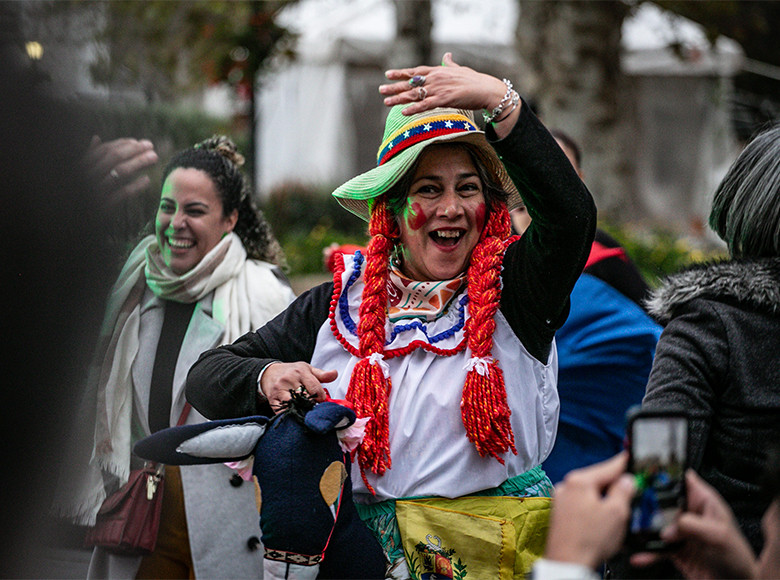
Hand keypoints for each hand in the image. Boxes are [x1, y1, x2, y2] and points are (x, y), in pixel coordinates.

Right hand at [82, 136, 158, 206]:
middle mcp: (89, 175)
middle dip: (135, 150)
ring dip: (139, 162)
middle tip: (151, 146)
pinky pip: (123, 194)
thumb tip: (96, 138)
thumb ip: (88, 156)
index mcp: (83, 165)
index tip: (138, 142)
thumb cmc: (82, 192)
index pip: (105, 149)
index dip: (123, 144)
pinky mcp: (104, 206)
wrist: (74, 217)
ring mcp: (97, 190)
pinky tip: (147, 180)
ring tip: (154, 158)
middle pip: (115, 157)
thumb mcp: (80, 173)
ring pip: (121, 172)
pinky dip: (136, 186)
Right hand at [260, 362, 337, 411]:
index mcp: (300, 372)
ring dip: (302, 411)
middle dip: (312, 405)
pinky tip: (296, 415)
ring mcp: (280, 391)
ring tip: (306, 412)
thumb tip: (335, 374)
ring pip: (294, 405)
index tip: (321, 400)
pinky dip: (290, 416)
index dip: (321, 397)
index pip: (315, 388)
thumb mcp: (307, 369)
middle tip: (315, 408)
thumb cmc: (291, 372)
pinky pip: (282, 411)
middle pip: (305, 397)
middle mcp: (289, 380)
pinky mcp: (273, 400)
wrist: (269, 373)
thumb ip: (322, 374)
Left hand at [379, 53, 519, 133]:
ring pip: (415, 94)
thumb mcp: (459, 69)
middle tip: (381, 90)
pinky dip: (414, 109)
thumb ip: (450, 63)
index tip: (388, 74)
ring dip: (399, 99)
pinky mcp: (444, 99)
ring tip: (386, 102)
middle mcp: (435, 78)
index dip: (401, 73)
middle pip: (411, 83)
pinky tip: (404, 112)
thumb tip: (447, 55)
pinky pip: (425, 105)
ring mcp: (439, 89)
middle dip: (394, 87)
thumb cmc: (474, 80)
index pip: (415, 71)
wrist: (486, 89)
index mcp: (438, 71)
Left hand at [545, 452, 635, 569]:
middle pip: (598, 481)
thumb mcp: (616, 513)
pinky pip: (582, 506)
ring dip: (604, 501)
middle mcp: (566, 487)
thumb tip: (627, 480)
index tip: (630, 458)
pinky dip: (594, 511)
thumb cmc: (587, 541)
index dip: (623, 464)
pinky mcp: (561, 515)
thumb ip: (623, 492)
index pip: (608, 467)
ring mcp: (561, 501)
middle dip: (614, 488)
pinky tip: (602, 525)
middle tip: (631, 494)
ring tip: (616, 517)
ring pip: (591, 494)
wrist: (567, 563)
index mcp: (579, 481)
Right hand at [630, 470, 757, 578]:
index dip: (666, 474)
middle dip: (647, 502)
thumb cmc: (738, 558)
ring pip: (655, 523)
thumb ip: (693, 525)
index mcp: (704, 501)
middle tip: (634, 504)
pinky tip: (640, 555)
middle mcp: (690, 513)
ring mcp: (681, 531)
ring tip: (634, 529)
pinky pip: (655, 547)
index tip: (647, 474)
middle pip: (662, 500)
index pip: (682, 479)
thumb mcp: (719, 535)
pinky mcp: (674, 548)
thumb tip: (668, 526)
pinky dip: (646, 551)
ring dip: (643, 527)